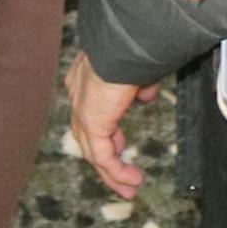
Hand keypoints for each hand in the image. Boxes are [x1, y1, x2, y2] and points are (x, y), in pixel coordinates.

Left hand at [66, 52, 154, 196]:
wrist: (126, 39)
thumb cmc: (134, 43)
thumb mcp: (139, 66)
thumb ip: (140, 83)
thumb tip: (147, 93)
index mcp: (86, 77)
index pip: (91, 112)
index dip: (107, 131)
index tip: (122, 144)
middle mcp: (79, 94)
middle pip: (88, 137)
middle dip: (108, 159)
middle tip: (123, 176)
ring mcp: (83, 110)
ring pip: (93, 151)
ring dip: (112, 172)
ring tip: (131, 188)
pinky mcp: (93, 123)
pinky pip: (102, 156)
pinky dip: (116, 171)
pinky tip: (131, 180)